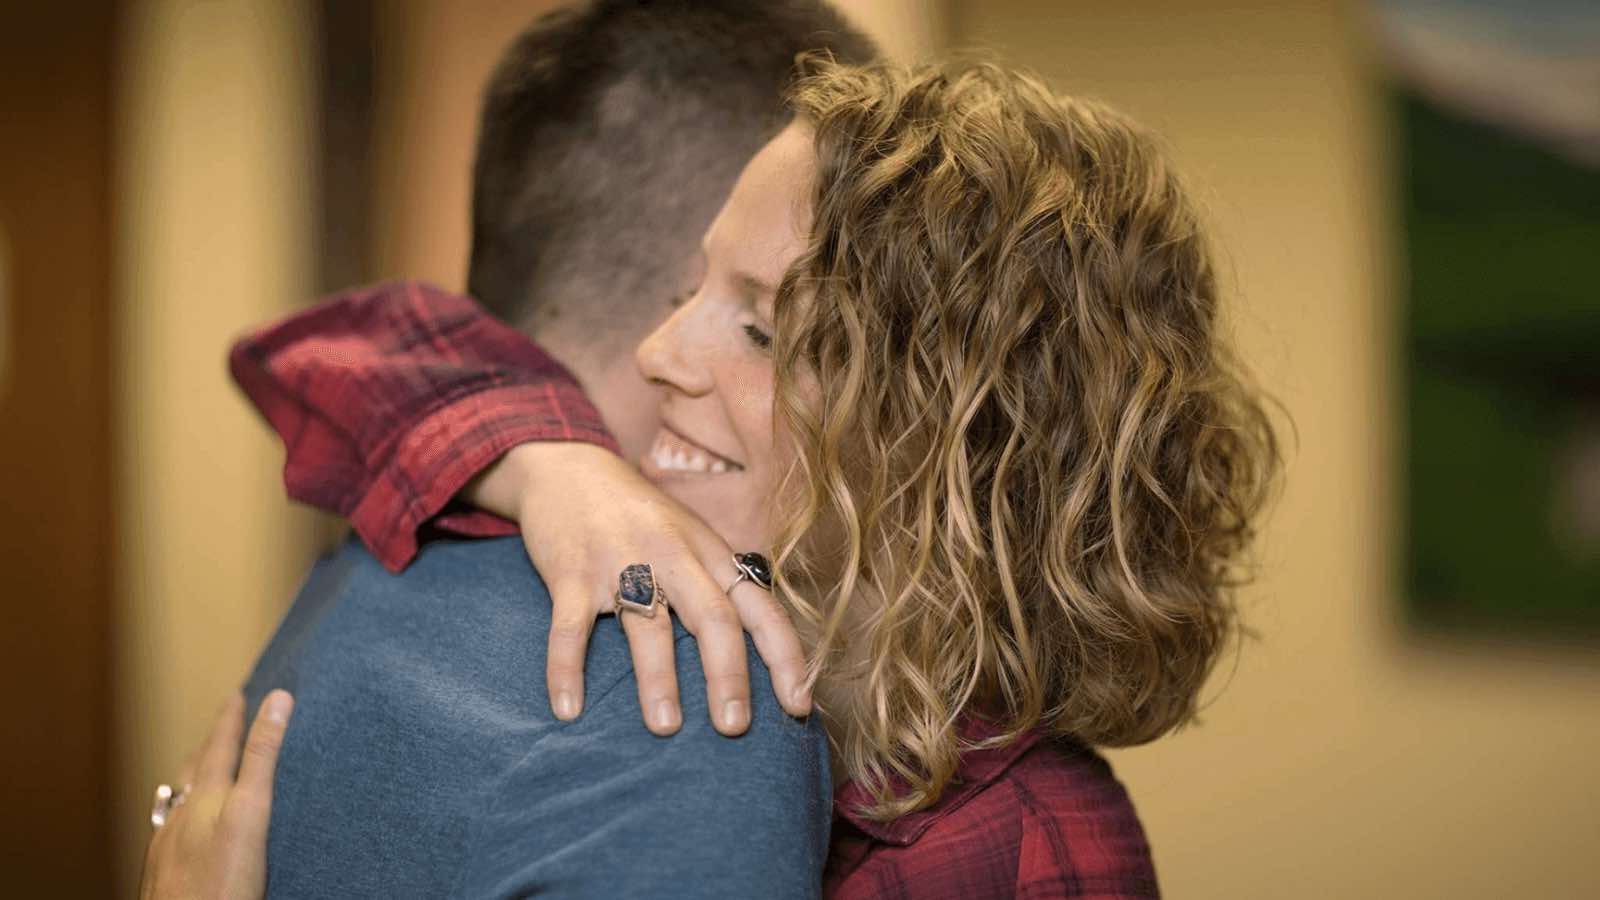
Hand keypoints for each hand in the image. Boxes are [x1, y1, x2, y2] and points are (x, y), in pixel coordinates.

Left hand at [140, 690, 293, 899]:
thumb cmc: (221, 882)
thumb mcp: (251, 812)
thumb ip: (262, 757)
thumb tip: (278, 699)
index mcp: (207, 797)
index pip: (222, 745)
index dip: (232, 718)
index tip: (238, 694)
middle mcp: (183, 816)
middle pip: (196, 769)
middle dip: (211, 743)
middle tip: (222, 723)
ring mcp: (170, 844)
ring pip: (182, 799)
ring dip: (195, 777)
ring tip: (202, 767)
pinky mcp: (165, 870)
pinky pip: (174, 825)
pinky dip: (185, 810)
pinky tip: (186, 825)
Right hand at [467, 442, 808, 735]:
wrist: (570, 468)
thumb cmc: (642, 519)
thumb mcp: (693, 540)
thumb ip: (720, 588)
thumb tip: (759, 661)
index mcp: (712, 555)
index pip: (760, 609)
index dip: (784, 658)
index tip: (798, 706)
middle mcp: (674, 556)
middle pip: (712, 617)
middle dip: (728, 674)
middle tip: (735, 727)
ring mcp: (621, 562)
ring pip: (647, 625)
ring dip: (658, 679)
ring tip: (666, 727)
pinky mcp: (571, 571)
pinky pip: (570, 627)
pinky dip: (567, 669)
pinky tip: (568, 709)